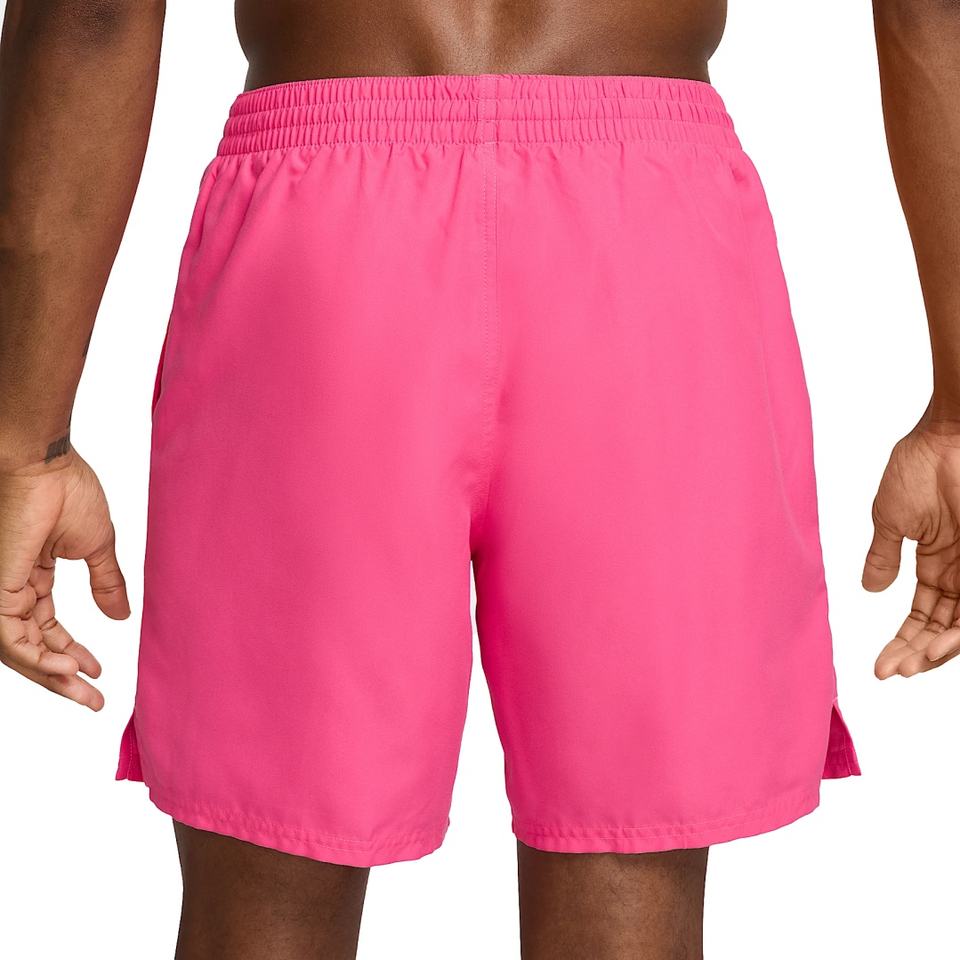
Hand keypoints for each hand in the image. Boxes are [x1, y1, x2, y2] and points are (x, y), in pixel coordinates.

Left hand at [0, 449, 128, 708]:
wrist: (46, 463)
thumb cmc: (69, 490)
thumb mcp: (97, 546)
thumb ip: (107, 583)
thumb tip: (121, 617)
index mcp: (32, 578)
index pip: (46, 630)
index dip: (71, 655)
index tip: (98, 674)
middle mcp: (12, 589)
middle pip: (32, 648)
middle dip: (62, 678)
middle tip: (91, 700)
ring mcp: (2, 590)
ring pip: (18, 651)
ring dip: (51, 675)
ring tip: (83, 689)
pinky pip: (9, 638)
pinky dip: (36, 657)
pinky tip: (65, 667)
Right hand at [863, 413, 959, 678]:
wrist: (950, 438)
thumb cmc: (919, 466)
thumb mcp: (890, 518)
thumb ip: (882, 556)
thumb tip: (869, 588)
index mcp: (937, 559)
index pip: (923, 614)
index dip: (902, 641)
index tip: (879, 665)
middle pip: (943, 628)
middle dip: (917, 655)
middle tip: (892, 671)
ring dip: (937, 653)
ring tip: (911, 666)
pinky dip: (957, 636)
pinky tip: (935, 648)